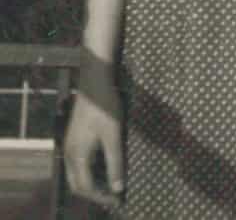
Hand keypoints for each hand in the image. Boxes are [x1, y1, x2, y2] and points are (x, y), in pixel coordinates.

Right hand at [64, 55, 124, 207]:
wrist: (95, 82)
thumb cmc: (106, 107)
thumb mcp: (114, 135)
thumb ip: (115, 162)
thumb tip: (118, 188)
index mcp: (77, 156)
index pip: (86, 187)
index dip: (102, 197)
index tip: (118, 201)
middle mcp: (68, 154)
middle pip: (77, 185)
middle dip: (95, 194)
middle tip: (114, 197)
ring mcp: (69, 146)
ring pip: (76, 175)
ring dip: (91, 184)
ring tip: (110, 186)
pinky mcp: (73, 139)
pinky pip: (77, 164)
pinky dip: (88, 172)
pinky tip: (103, 168)